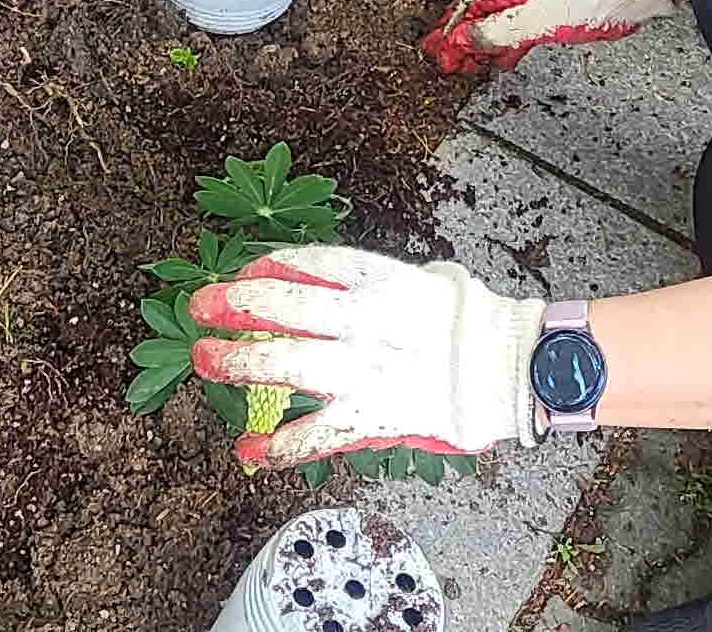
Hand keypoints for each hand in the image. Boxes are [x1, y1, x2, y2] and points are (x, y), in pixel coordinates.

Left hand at [188, 245, 545, 466]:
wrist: (511, 369)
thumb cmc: (472, 322)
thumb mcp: (426, 277)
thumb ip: (375, 279)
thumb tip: (325, 276)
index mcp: (381, 279)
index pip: (311, 262)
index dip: (269, 265)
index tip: (243, 271)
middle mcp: (365, 320)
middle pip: (284, 307)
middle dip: (234, 305)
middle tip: (200, 308)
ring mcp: (364, 369)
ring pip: (287, 363)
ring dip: (238, 360)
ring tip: (204, 358)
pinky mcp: (371, 416)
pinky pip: (315, 434)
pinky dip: (277, 445)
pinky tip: (248, 448)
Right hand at [423, 0, 672, 74]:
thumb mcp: (541, 19)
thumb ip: (503, 29)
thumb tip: (468, 36)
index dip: (456, 22)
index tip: (443, 45)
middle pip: (489, 6)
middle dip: (469, 32)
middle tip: (454, 58)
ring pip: (507, 15)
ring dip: (489, 38)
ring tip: (476, 61)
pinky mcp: (564, 6)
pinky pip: (527, 23)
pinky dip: (512, 39)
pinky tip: (511, 54)